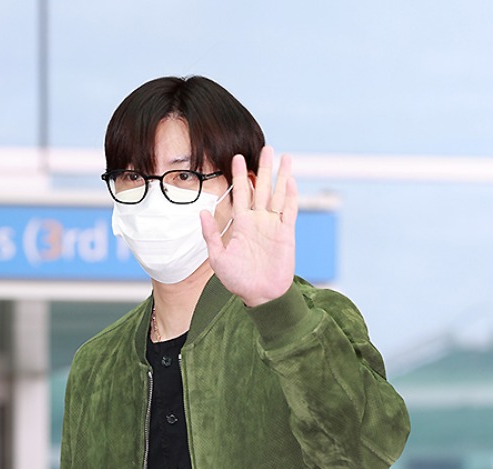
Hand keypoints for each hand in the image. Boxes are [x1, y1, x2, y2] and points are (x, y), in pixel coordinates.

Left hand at [200, 144, 296, 308]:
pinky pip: (289, 210)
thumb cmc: (238, 281)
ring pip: (278, 194)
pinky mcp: (286, 233)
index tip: (237, 157)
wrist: (260, 296)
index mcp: (242, 224)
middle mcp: (258, 221)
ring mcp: (273, 225)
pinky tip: (290, 180)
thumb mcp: (217, 258)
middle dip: (263, 168)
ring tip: (284, 157)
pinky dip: (290, 195)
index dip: (240, 175)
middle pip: (262, 188)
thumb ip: (211, 235)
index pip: (241, 193)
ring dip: (281, 176)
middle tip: (266, 147)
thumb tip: (201, 212)